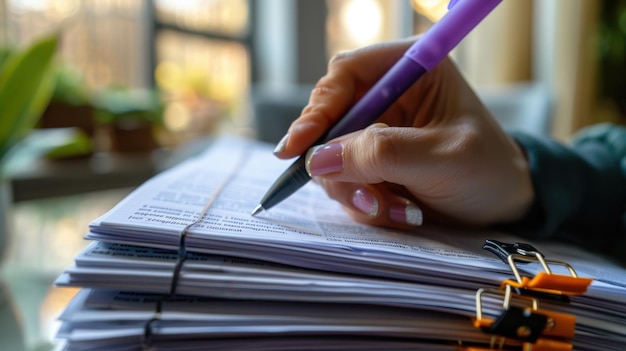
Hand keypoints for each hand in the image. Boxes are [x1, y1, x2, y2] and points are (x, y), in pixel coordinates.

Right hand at [273, 38, 533, 229]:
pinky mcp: (371, 161)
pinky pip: (345, 180)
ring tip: (394, 209)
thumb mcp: (442, 159)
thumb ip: (382, 154)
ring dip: (355, 190)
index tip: (297, 148)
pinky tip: (398, 210)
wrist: (503, 205)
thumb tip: (317, 159)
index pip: (345, 75)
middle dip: (339, 163)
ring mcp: (376, 130)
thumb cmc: (487, 171)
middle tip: (363, 196)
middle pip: (329, 119)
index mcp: (411, 70)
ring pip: (331, 156)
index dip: (318, 109)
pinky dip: (363, 202)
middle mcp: (387, 95)